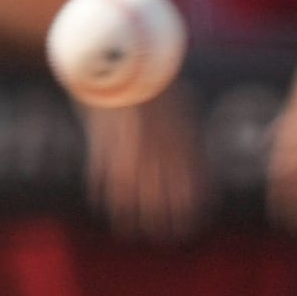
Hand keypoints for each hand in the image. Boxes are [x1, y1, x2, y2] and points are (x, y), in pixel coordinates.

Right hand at [83, 86, 209, 242]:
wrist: (124, 58)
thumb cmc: (156, 81)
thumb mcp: (183, 106)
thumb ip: (186, 138)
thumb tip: (194, 166)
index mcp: (181, 141)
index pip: (190, 186)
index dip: (190, 210)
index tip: (190, 226)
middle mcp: (157, 150)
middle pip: (162, 197)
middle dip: (164, 221)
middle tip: (164, 237)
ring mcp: (128, 149)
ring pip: (131, 194)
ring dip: (133, 216)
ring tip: (133, 232)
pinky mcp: (102, 144)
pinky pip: (103, 178)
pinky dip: (105, 196)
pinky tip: (106, 207)